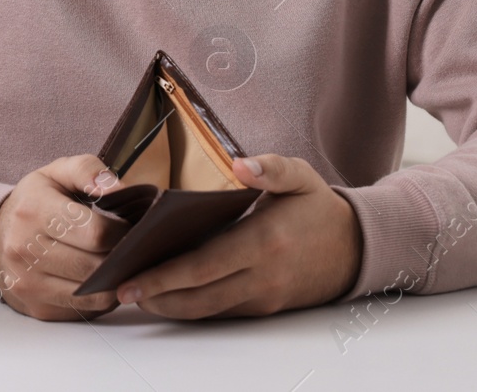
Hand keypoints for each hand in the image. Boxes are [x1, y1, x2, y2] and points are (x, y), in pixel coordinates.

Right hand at [0, 154, 129, 320]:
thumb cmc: (35, 202)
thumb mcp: (56, 173)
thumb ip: (88, 171)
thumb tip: (119, 188)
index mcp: (33, 211)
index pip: (94, 232)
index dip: (121, 231)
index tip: (129, 227)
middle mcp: (24, 250)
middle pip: (95, 265)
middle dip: (121, 257)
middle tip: (131, 246)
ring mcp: (28, 283)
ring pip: (94, 293)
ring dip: (115, 280)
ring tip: (120, 262)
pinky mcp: (37, 307)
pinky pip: (86, 310)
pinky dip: (101, 296)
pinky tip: (102, 279)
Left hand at [115, 154, 361, 318]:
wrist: (356, 247)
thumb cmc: (318, 207)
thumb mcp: (300, 175)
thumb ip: (270, 167)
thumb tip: (240, 164)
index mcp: (264, 241)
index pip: (203, 265)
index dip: (164, 277)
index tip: (131, 278)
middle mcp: (262, 276)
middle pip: (199, 296)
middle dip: (156, 297)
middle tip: (120, 291)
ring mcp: (264, 296)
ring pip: (208, 311)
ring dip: (170, 307)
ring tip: (137, 296)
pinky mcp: (266, 307)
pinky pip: (223, 312)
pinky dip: (193, 308)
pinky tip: (170, 297)